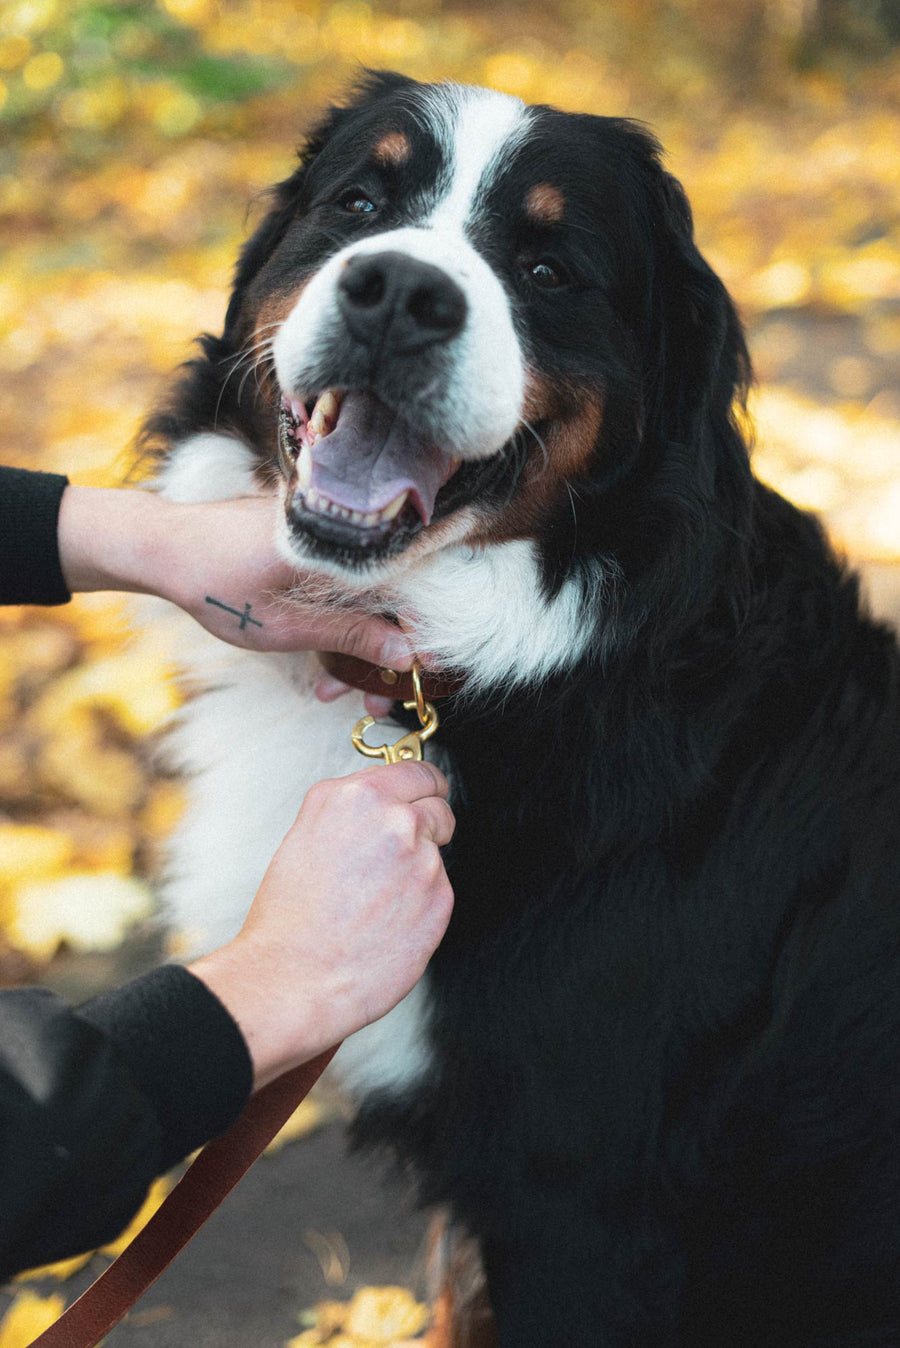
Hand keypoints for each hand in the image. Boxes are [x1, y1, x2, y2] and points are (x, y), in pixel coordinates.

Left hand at [57, 486, 413, 670]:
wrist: (165, 546)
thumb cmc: (215, 583)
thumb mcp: (285, 626)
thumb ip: (349, 636)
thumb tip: (406, 654)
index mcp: (342, 545)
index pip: (411, 586)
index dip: (422, 631)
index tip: (421, 670)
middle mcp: (344, 534)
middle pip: (392, 596)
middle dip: (385, 654)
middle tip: (376, 703)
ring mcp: (329, 540)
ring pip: (367, 598)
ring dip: (358, 647)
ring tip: (335, 693)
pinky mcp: (315, 548)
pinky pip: (344, 588)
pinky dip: (339, 624)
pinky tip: (323, 665)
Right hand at [188, 760, 454, 1088]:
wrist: (293, 978)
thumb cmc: (290, 917)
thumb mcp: (306, 835)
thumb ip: (353, 812)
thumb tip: (383, 806)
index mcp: (355, 796)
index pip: (417, 772)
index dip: (424, 786)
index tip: (428, 794)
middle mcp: (394, 819)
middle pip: (437, 808)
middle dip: (428, 826)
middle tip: (401, 858)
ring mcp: (423, 858)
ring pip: (437, 855)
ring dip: (418, 872)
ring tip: (374, 904)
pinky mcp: (441, 898)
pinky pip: (439, 893)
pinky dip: (421, 906)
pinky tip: (386, 924)